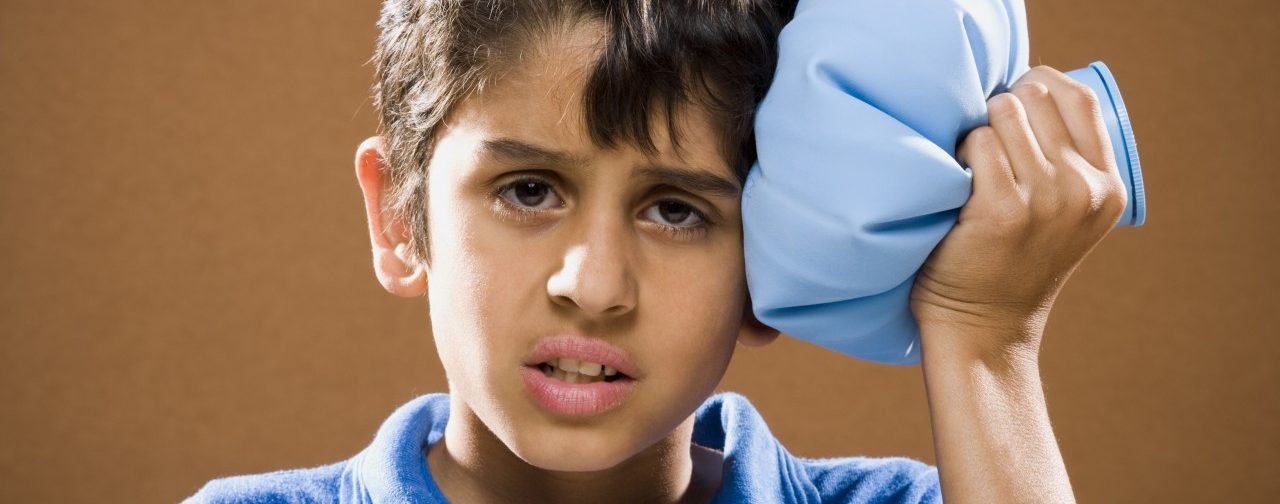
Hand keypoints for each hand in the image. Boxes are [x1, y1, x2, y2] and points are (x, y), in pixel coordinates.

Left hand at [909, 65, 1128, 356]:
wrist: (984, 327)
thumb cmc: (1010, 261)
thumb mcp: (1064, 212)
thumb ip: (1066, 160)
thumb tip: (1027, 90)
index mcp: (1108, 186)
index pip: (1080, 98)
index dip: (1039, 84)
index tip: (1012, 99)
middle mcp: (1083, 190)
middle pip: (1036, 98)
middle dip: (1002, 108)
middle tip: (984, 143)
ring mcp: (1045, 199)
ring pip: (1003, 114)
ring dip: (977, 129)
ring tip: (972, 167)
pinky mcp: (1001, 209)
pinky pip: (976, 143)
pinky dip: (958, 153)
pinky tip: (955, 182)